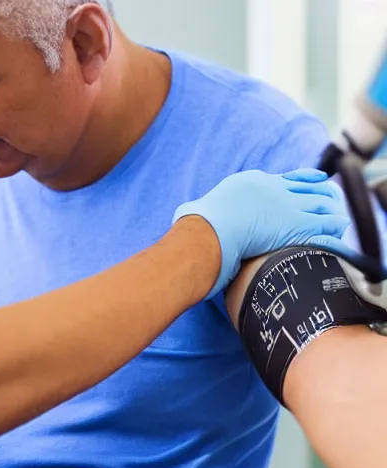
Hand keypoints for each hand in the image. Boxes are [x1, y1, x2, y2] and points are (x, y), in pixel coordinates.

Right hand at [173, 169, 349, 297]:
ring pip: (318, 204)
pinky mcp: (294, 224)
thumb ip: (203, 207)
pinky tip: (338, 231)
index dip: (302, 179)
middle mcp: (272, 189)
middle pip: (305, 187)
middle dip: (321, 192)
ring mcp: (285, 205)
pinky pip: (322, 225)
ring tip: (338, 216)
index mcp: (252, 183)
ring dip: (329, 210)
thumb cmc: (199, 223)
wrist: (209, 230)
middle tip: (332, 196)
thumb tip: (186, 211)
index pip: (284, 178)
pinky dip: (332, 228)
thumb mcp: (200, 207)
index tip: (315, 178)